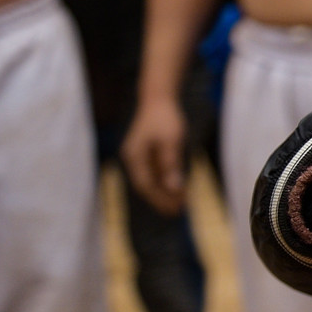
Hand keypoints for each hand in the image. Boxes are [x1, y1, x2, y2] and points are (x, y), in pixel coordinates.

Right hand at [122, 96, 189, 215]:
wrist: (158, 99)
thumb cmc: (165, 118)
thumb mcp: (171, 141)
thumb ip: (171, 164)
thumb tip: (174, 188)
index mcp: (134, 156)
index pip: (146, 184)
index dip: (160, 199)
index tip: (175, 209)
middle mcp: (132, 158)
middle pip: (146, 185)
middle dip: (161, 200)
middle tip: (178, 212)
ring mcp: (137, 156)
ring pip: (150, 180)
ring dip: (163, 193)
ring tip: (179, 205)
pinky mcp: (145, 154)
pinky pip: (153, 173)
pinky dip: (164, 182)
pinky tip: (176, 190)